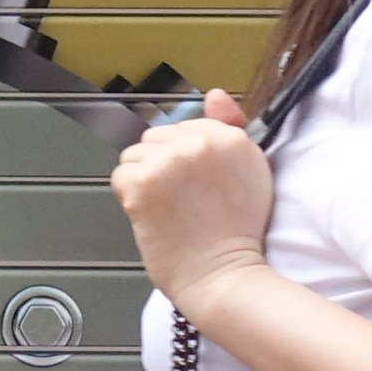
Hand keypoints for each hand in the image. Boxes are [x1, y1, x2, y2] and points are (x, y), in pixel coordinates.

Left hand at [111, 88, 276, 313]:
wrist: (223, 275)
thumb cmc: (237, 233)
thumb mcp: (251, 171)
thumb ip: (230, 128)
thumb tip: (215, 95)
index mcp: (228, 137)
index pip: (184, 127)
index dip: (183, 158)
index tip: (195, 184)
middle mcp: (198, 142)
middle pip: (156, 138)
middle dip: (161, 165)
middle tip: (182, 199)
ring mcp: (168, 161)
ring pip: (135, 155)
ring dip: (143, 180)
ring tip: (167, 208)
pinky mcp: (142, 183)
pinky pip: (120, 177)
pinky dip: (129, 198)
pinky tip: (153, 216)